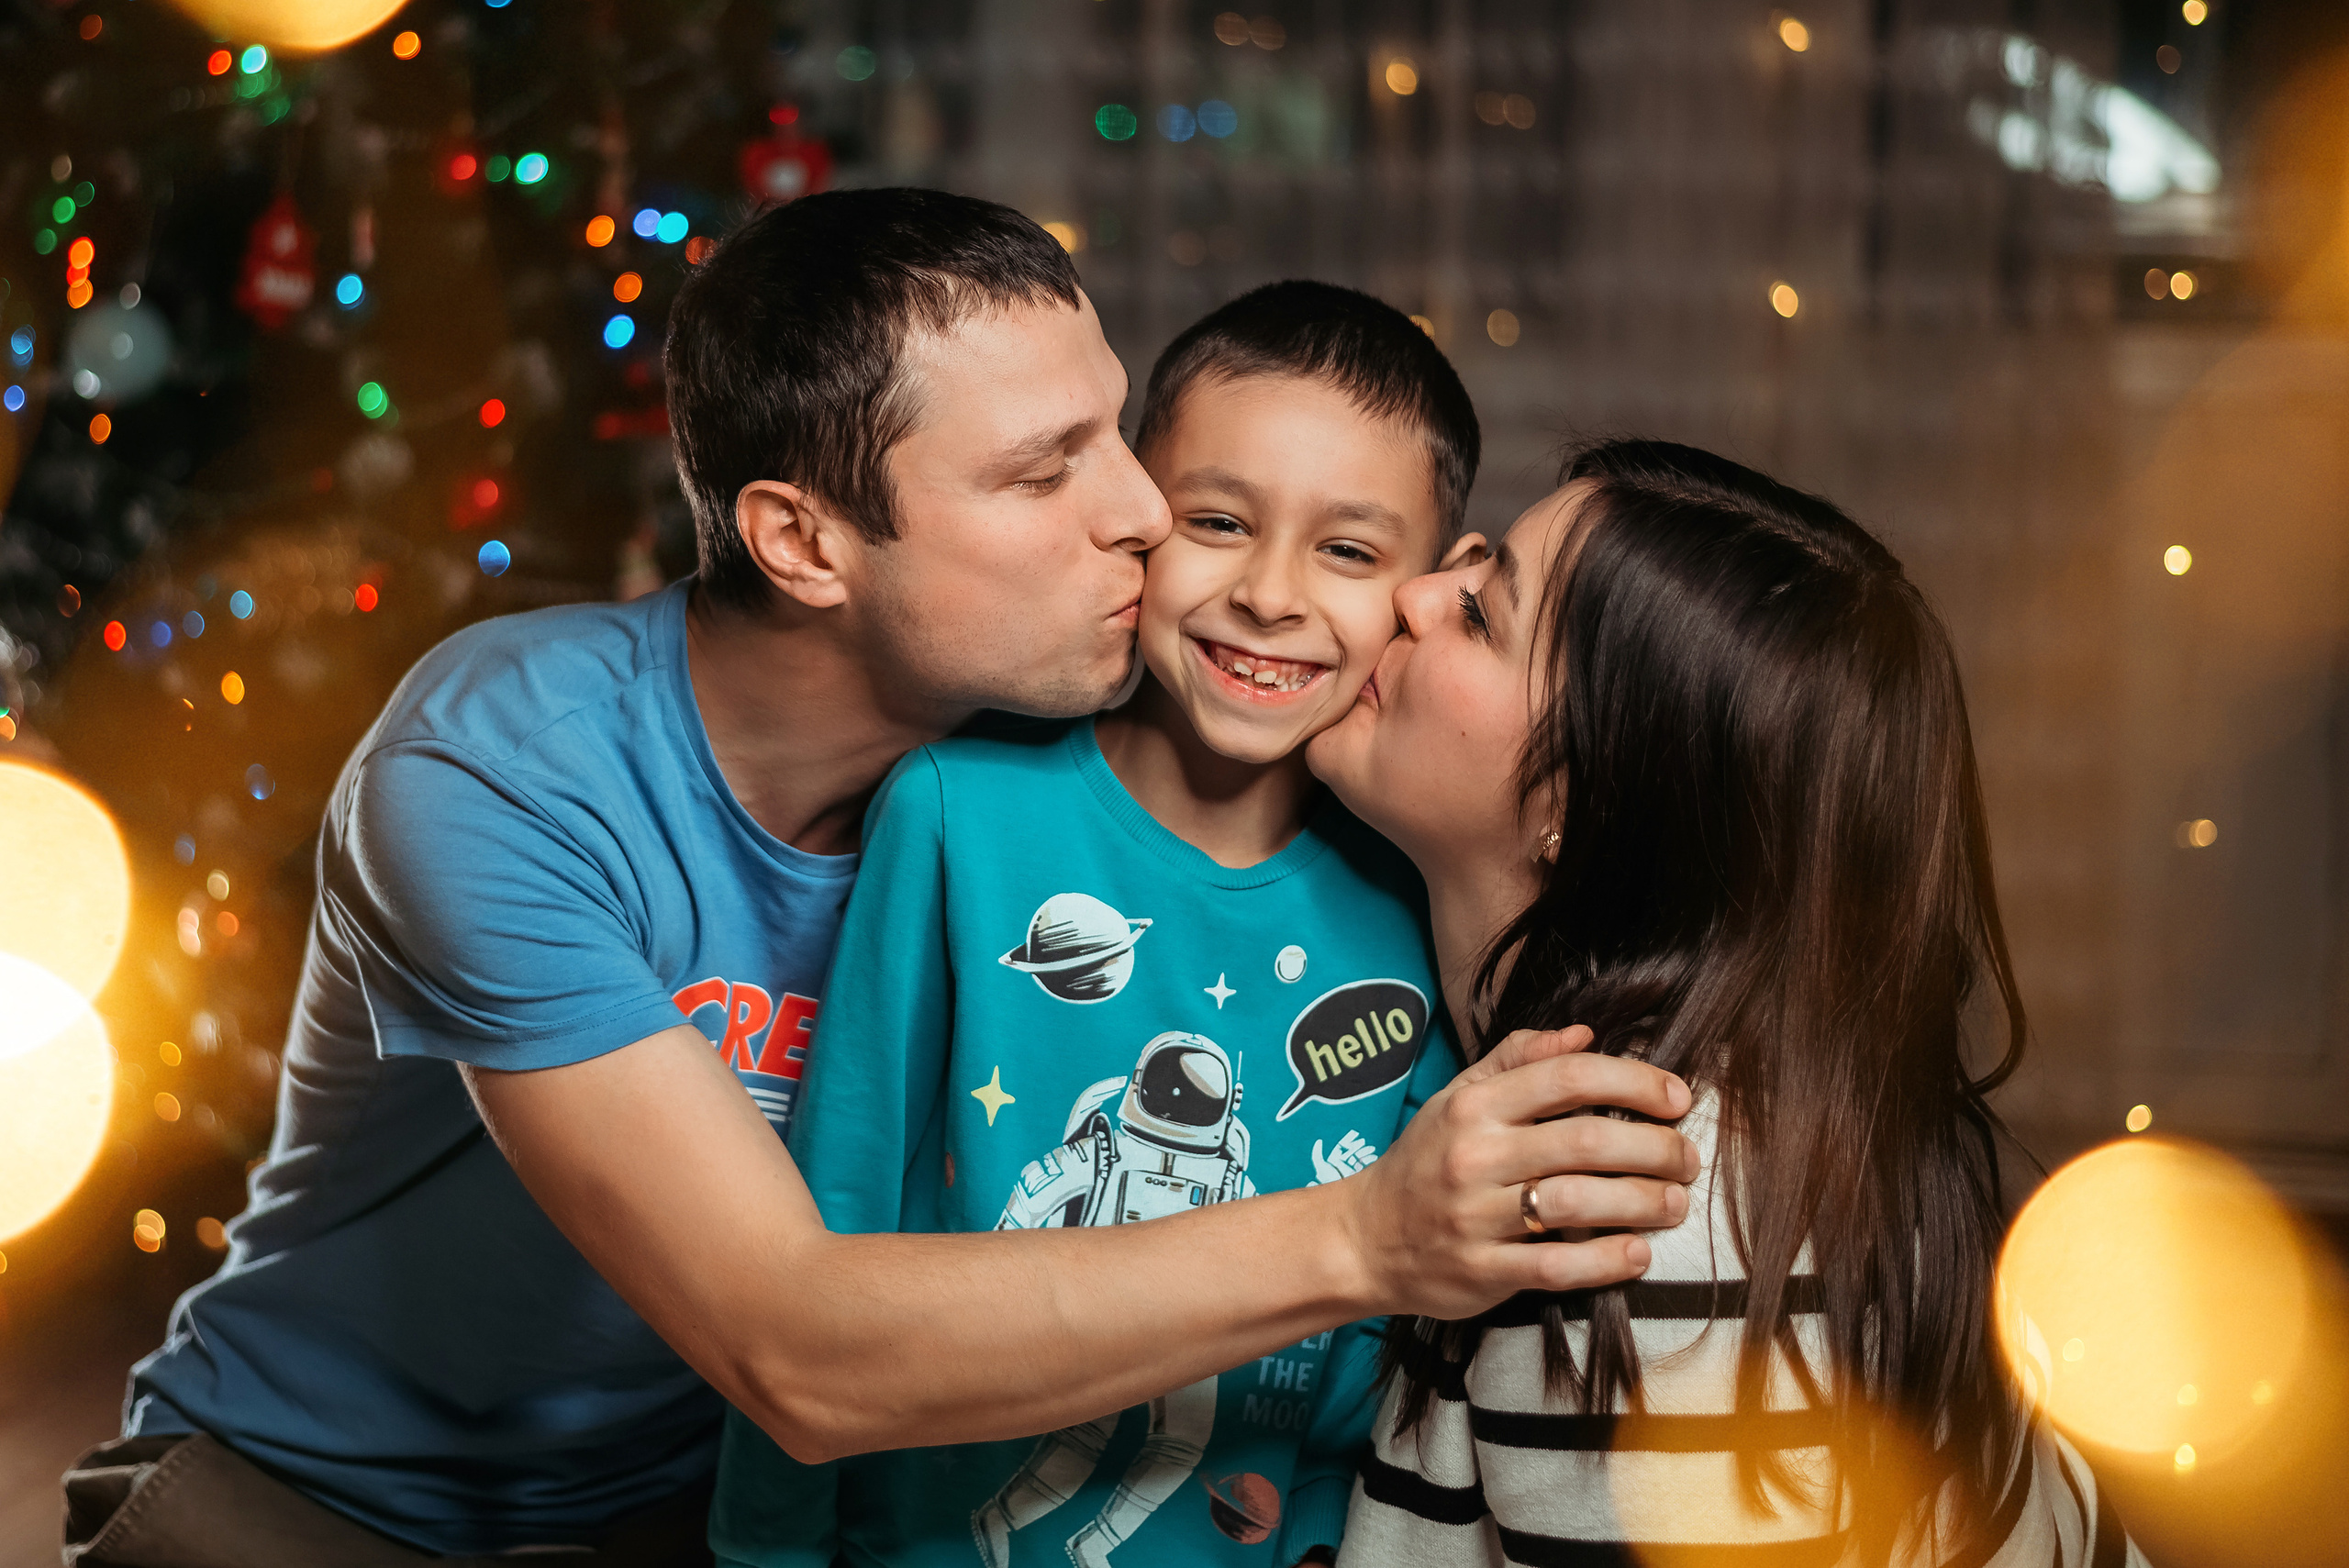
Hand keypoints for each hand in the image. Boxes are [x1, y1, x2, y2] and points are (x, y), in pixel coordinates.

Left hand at [1309, 1130, 1378, 1184]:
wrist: (1336, 1196)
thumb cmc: (1328, 1180)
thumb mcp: (1321, 1166)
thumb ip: (1317, 1154)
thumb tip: (1319, 1141)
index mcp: (1335, 1160)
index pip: (1342, 1147)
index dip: (1348, 1139)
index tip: (1355, 1133)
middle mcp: (1343, 1164)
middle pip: (1351, 1151)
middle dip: (1358, 1145)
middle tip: (1364, 1141)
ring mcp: (1350, 1169)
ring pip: (1358, 1157)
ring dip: (1365, 1152)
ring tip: (1372, 1150)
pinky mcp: (1356, 1176)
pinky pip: (1364, 1166)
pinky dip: (1369, 1161)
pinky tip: (1373, 1158)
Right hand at [1340, 1025, 1697, 1320]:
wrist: (1364, 1238)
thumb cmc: (1426, 1161)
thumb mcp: (1459, 1096)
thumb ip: (1518, 1059)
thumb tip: (1585, 1034)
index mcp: (1475, 1105)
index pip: (1569, 1077)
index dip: (1635, 1082)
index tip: (1677, 1097)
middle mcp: (1476, 1155)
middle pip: (1586, 1140)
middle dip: (1655, 1147)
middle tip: (1687, 1158)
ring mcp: (1476, 1216)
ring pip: (1577, 1202)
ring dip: (1642, 1202)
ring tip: (1674, 1203)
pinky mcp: (1482, 1271)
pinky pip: (1557, 1265)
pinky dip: (1606, 1260)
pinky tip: (1639, 1252)